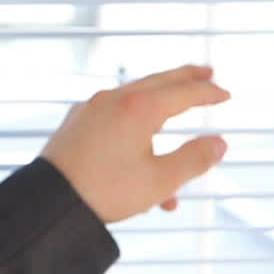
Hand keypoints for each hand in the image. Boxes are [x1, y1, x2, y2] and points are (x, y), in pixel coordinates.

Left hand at [40, 65, 230, 223]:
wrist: (49, 200)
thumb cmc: (105, 191)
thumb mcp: (160, 181)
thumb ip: (194, 160)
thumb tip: (219, 143)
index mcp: (139, 108)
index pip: (183, 92)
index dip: (208, 93)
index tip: (225, 94)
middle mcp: (113, 100)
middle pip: (158, 82)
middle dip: (184, 79)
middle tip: (205, 74)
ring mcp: (90, 110)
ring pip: (133, 104)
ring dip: (158, 115)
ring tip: (175, 127)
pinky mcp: (75, 125)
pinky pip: (112, 120)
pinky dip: (132, 130)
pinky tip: (139, 153)